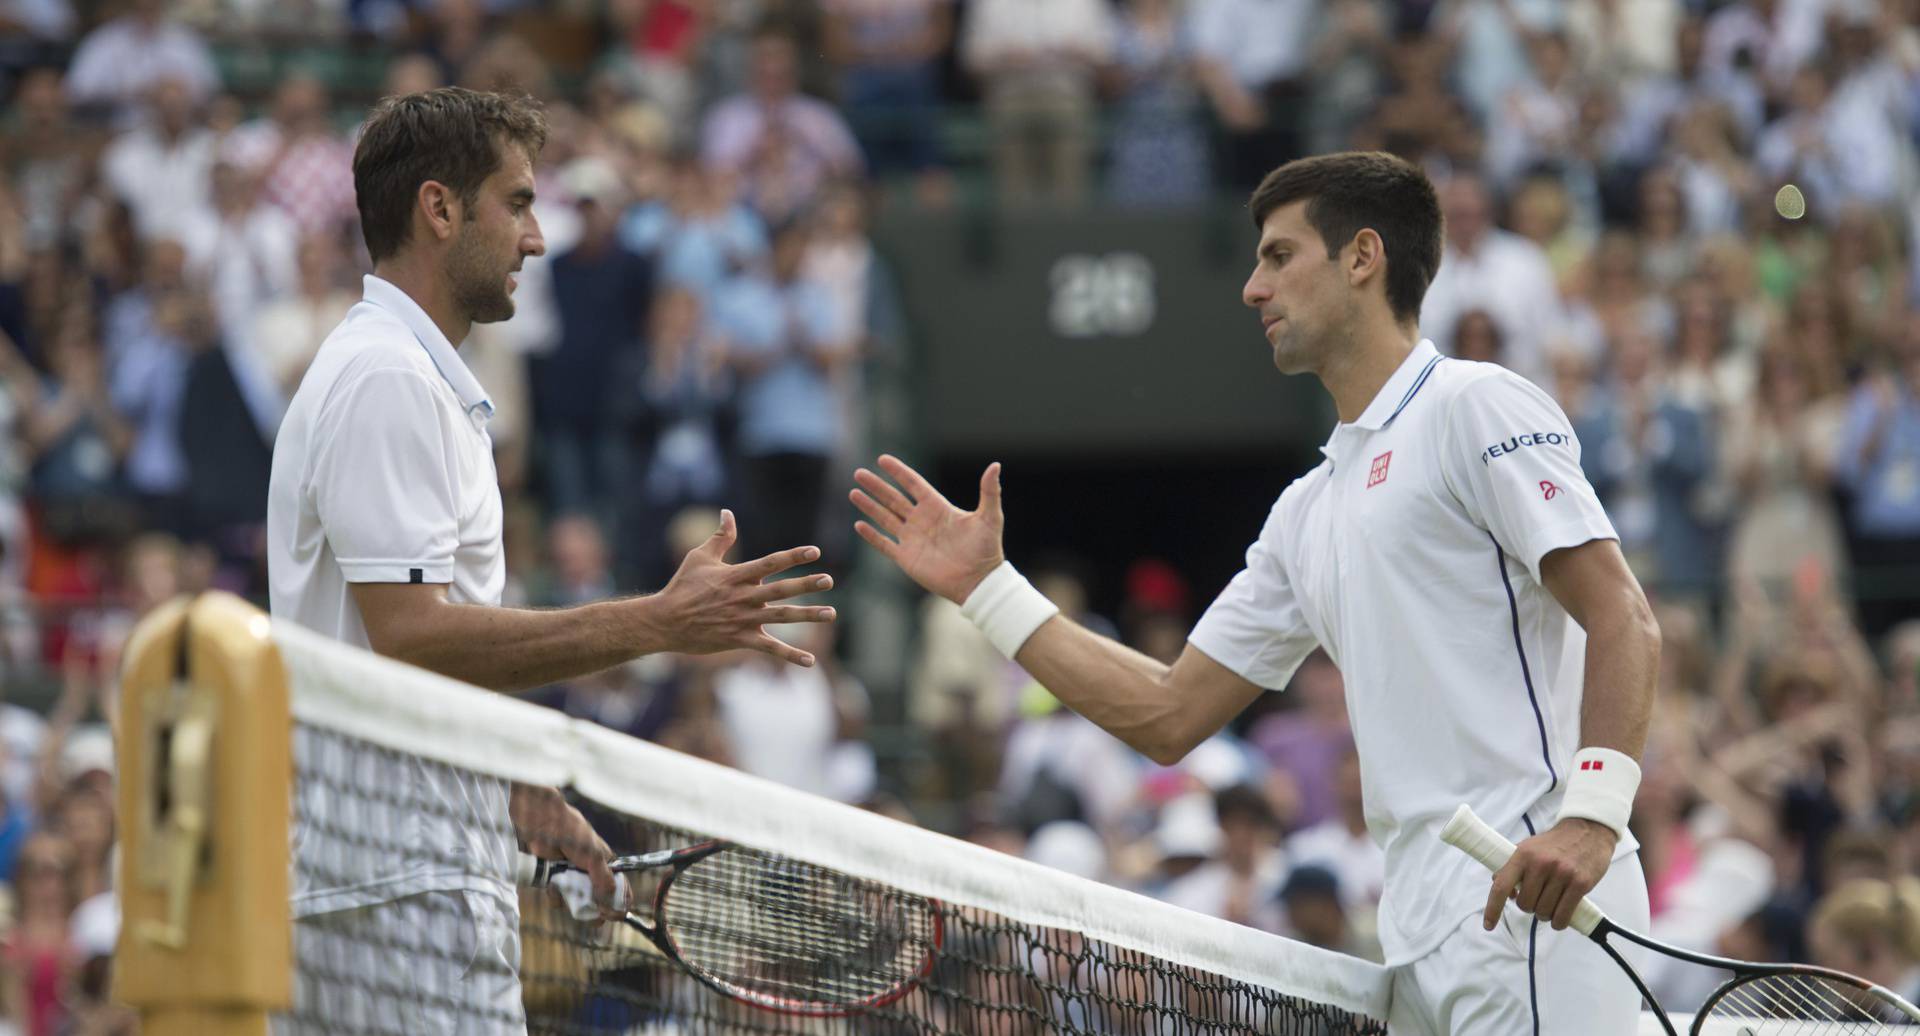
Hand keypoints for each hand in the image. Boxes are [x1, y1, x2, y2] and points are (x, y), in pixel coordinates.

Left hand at [510, 784, 622, 921]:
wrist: (544, 825)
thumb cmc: (574, 834)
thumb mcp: (594, 857)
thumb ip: (604, 881)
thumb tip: (611, 905)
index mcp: (607, 866)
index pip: (619, 889)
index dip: (618, 904)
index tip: (613, 915)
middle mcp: (592, 874)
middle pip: (598, 901)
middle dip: (593, 909)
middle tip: (591, 915)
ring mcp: (574, 878)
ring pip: (577, 902)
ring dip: (571, 901)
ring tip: (565, 888)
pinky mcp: (556, 880)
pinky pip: (559, 899)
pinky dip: (555, 896)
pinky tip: (552, 886)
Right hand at [648, 509, 835, 666]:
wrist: (665, 621)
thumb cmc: (682, 586)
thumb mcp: (699, 556)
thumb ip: (720, 537)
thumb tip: (728, 512)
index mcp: (736, 575)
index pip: (770, 563)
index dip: (793, 556)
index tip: (815, 551)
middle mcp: (743, 597)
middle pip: (781, 589)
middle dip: (806, 585)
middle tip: (829, 580)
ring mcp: (743, 619)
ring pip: (781, 617)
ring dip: (808, 615)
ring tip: (831, 614)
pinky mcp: (739, 639)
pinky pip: (769, 648)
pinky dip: (790, 655)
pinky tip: (810, 661)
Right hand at [850, 455, 1004, 603]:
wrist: (979, 582)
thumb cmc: (987, 549)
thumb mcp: (990, 517)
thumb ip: (990, 491)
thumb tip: (995, 465)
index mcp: (938, 508)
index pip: (913, 484)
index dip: (898, 472)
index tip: (882, 459)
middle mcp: (922, 521)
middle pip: (893, 498)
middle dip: (876, 486)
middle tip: (858, 473)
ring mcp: (912, 539)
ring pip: (885, 518)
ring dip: (869, 506)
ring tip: (854, 492)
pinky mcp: (907, 558)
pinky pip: (884, 544)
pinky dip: (871, 535)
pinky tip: (859, 524)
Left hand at [1482, 818, 1614, 931]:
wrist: (1587, 830)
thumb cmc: (1554, 844)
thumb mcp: (1528, 848)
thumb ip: (1512, 866)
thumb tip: (1501, 887)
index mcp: (1522, 855)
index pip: (1501, 886)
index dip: (1492, 908)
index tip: (1488, 925)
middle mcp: (1540, 864)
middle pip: (1525, 904)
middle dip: (1529, 907)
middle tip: (1538, 898)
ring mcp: (1562, 874)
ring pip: (1543, 912)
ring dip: (1545, 915)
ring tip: (1550, 904)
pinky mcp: (1580, 883)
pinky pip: (1563, 915)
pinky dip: (1558, 922)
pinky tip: (1559, 917)